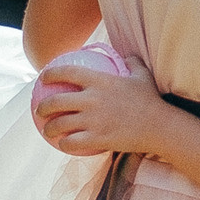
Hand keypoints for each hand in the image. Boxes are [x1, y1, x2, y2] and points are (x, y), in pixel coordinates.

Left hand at [32, 59, 164, 156]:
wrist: (159, 127)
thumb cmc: (151, 100)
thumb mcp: (142, 75)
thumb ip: (132, 62)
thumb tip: (126, 55)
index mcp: (100, 81)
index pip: (67, 72)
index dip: (51, 73)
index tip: (43, 77)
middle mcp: (92, 99)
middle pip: (56, 101)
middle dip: (42, 107)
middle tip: (39, 110)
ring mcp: (93, 120)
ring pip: (59, 125)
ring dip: (49, 128)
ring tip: (48, 130)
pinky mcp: (97, 139)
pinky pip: (71, 143)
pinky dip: (64, 143)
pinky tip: (63, 144)